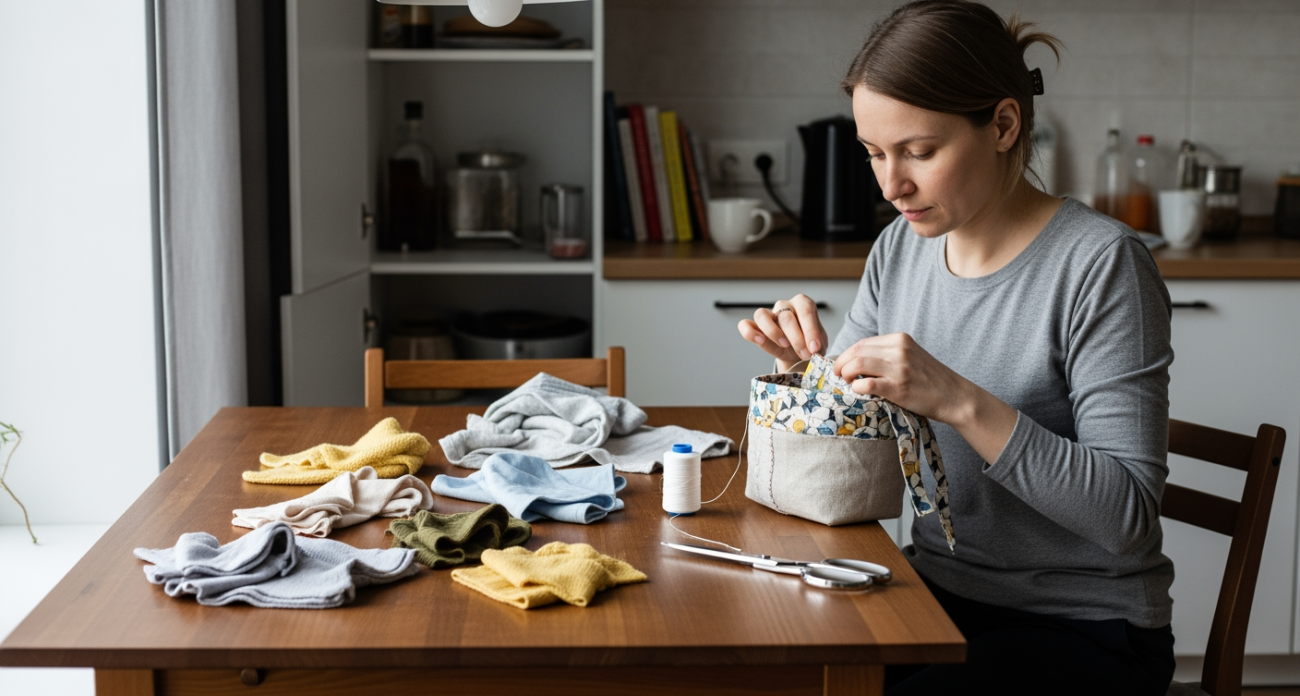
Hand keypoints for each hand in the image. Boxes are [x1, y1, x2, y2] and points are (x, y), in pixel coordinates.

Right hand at [736, 294, 828, 371]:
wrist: (801, 354)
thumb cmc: (810, 344)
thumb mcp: (820, 342)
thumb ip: (817, 342)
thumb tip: (813, 347)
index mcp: (803, 303)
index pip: (805, 311)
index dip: (810, 330)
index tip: (814, 348)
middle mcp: (784, 306)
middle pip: (786, 317)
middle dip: (797, 339)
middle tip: (805, 354)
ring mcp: (769, 315)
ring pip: (762, 315)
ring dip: (772, 332)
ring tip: (784, 345)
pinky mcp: (756, 327)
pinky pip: (745, 325)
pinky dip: (749, 332)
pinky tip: (760, 340)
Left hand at [833, 333, 1017, 461]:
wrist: (955, 396)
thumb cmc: (930, 380)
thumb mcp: (910, 356)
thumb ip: (888, 355)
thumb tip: (856, 361)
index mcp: (900, 339)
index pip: (862, 343)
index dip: (847, 355)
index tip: (842, 366)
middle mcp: (899, 349)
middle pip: (856, 351)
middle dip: (840, 364)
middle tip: (837, 375)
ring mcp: (899, 368)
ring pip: (856, 364)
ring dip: (845, 375)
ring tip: (847, 383)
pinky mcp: (898, 387)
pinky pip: (865, 384)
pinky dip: (856, 388)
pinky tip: (859, 393)